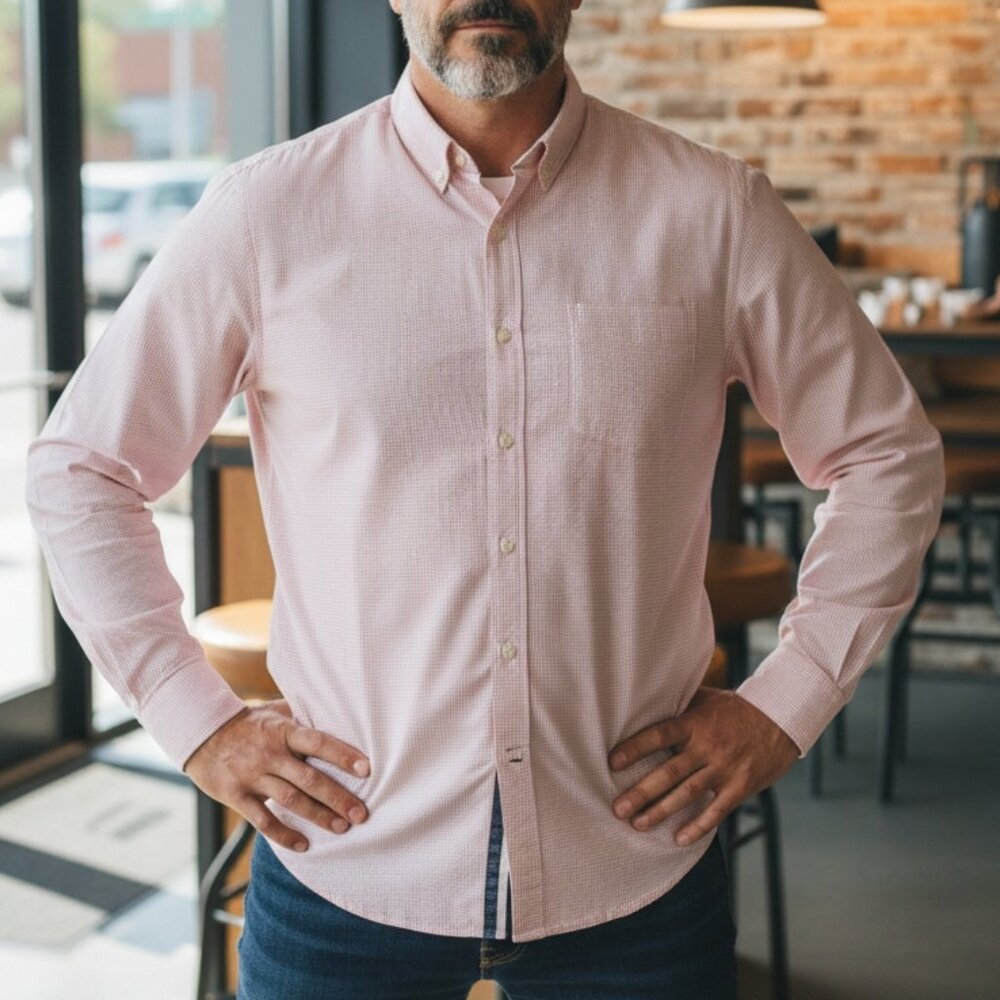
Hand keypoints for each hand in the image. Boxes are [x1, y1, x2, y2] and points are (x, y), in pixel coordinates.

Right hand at [182, 698, 371, 852]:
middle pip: (309, 779)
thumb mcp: (275, 711)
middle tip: (362, 813)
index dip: (342, 755)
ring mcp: (253, 776)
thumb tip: (338, 712)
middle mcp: (270, 754)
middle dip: (338, 798)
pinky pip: (263, 820)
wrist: (202, 733)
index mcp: (284, 731)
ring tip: (342, 828)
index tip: (366, 769)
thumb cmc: (249, 722)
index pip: (318, 742)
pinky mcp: (237, 796)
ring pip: (290, 801)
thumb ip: (302, 715)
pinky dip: (283, 835)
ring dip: (318, 817)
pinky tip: (304, 845)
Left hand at [607, 686, 799, 845]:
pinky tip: (679, 838)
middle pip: (669, 771)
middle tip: (618, 809)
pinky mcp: (741, 786)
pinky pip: (717, 810)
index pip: (659, 735)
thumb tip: (647, 698)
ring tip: (638, 824)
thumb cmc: (737, 708)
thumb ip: (680, 703)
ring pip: (687, 793)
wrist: (782, 718)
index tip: (613, 762)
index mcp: (695, 722)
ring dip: (661, 811)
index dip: (635, 748)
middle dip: (641, 792)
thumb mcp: (707, 698)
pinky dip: (698, 826)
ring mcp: (724, 768)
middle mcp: (707, 746)